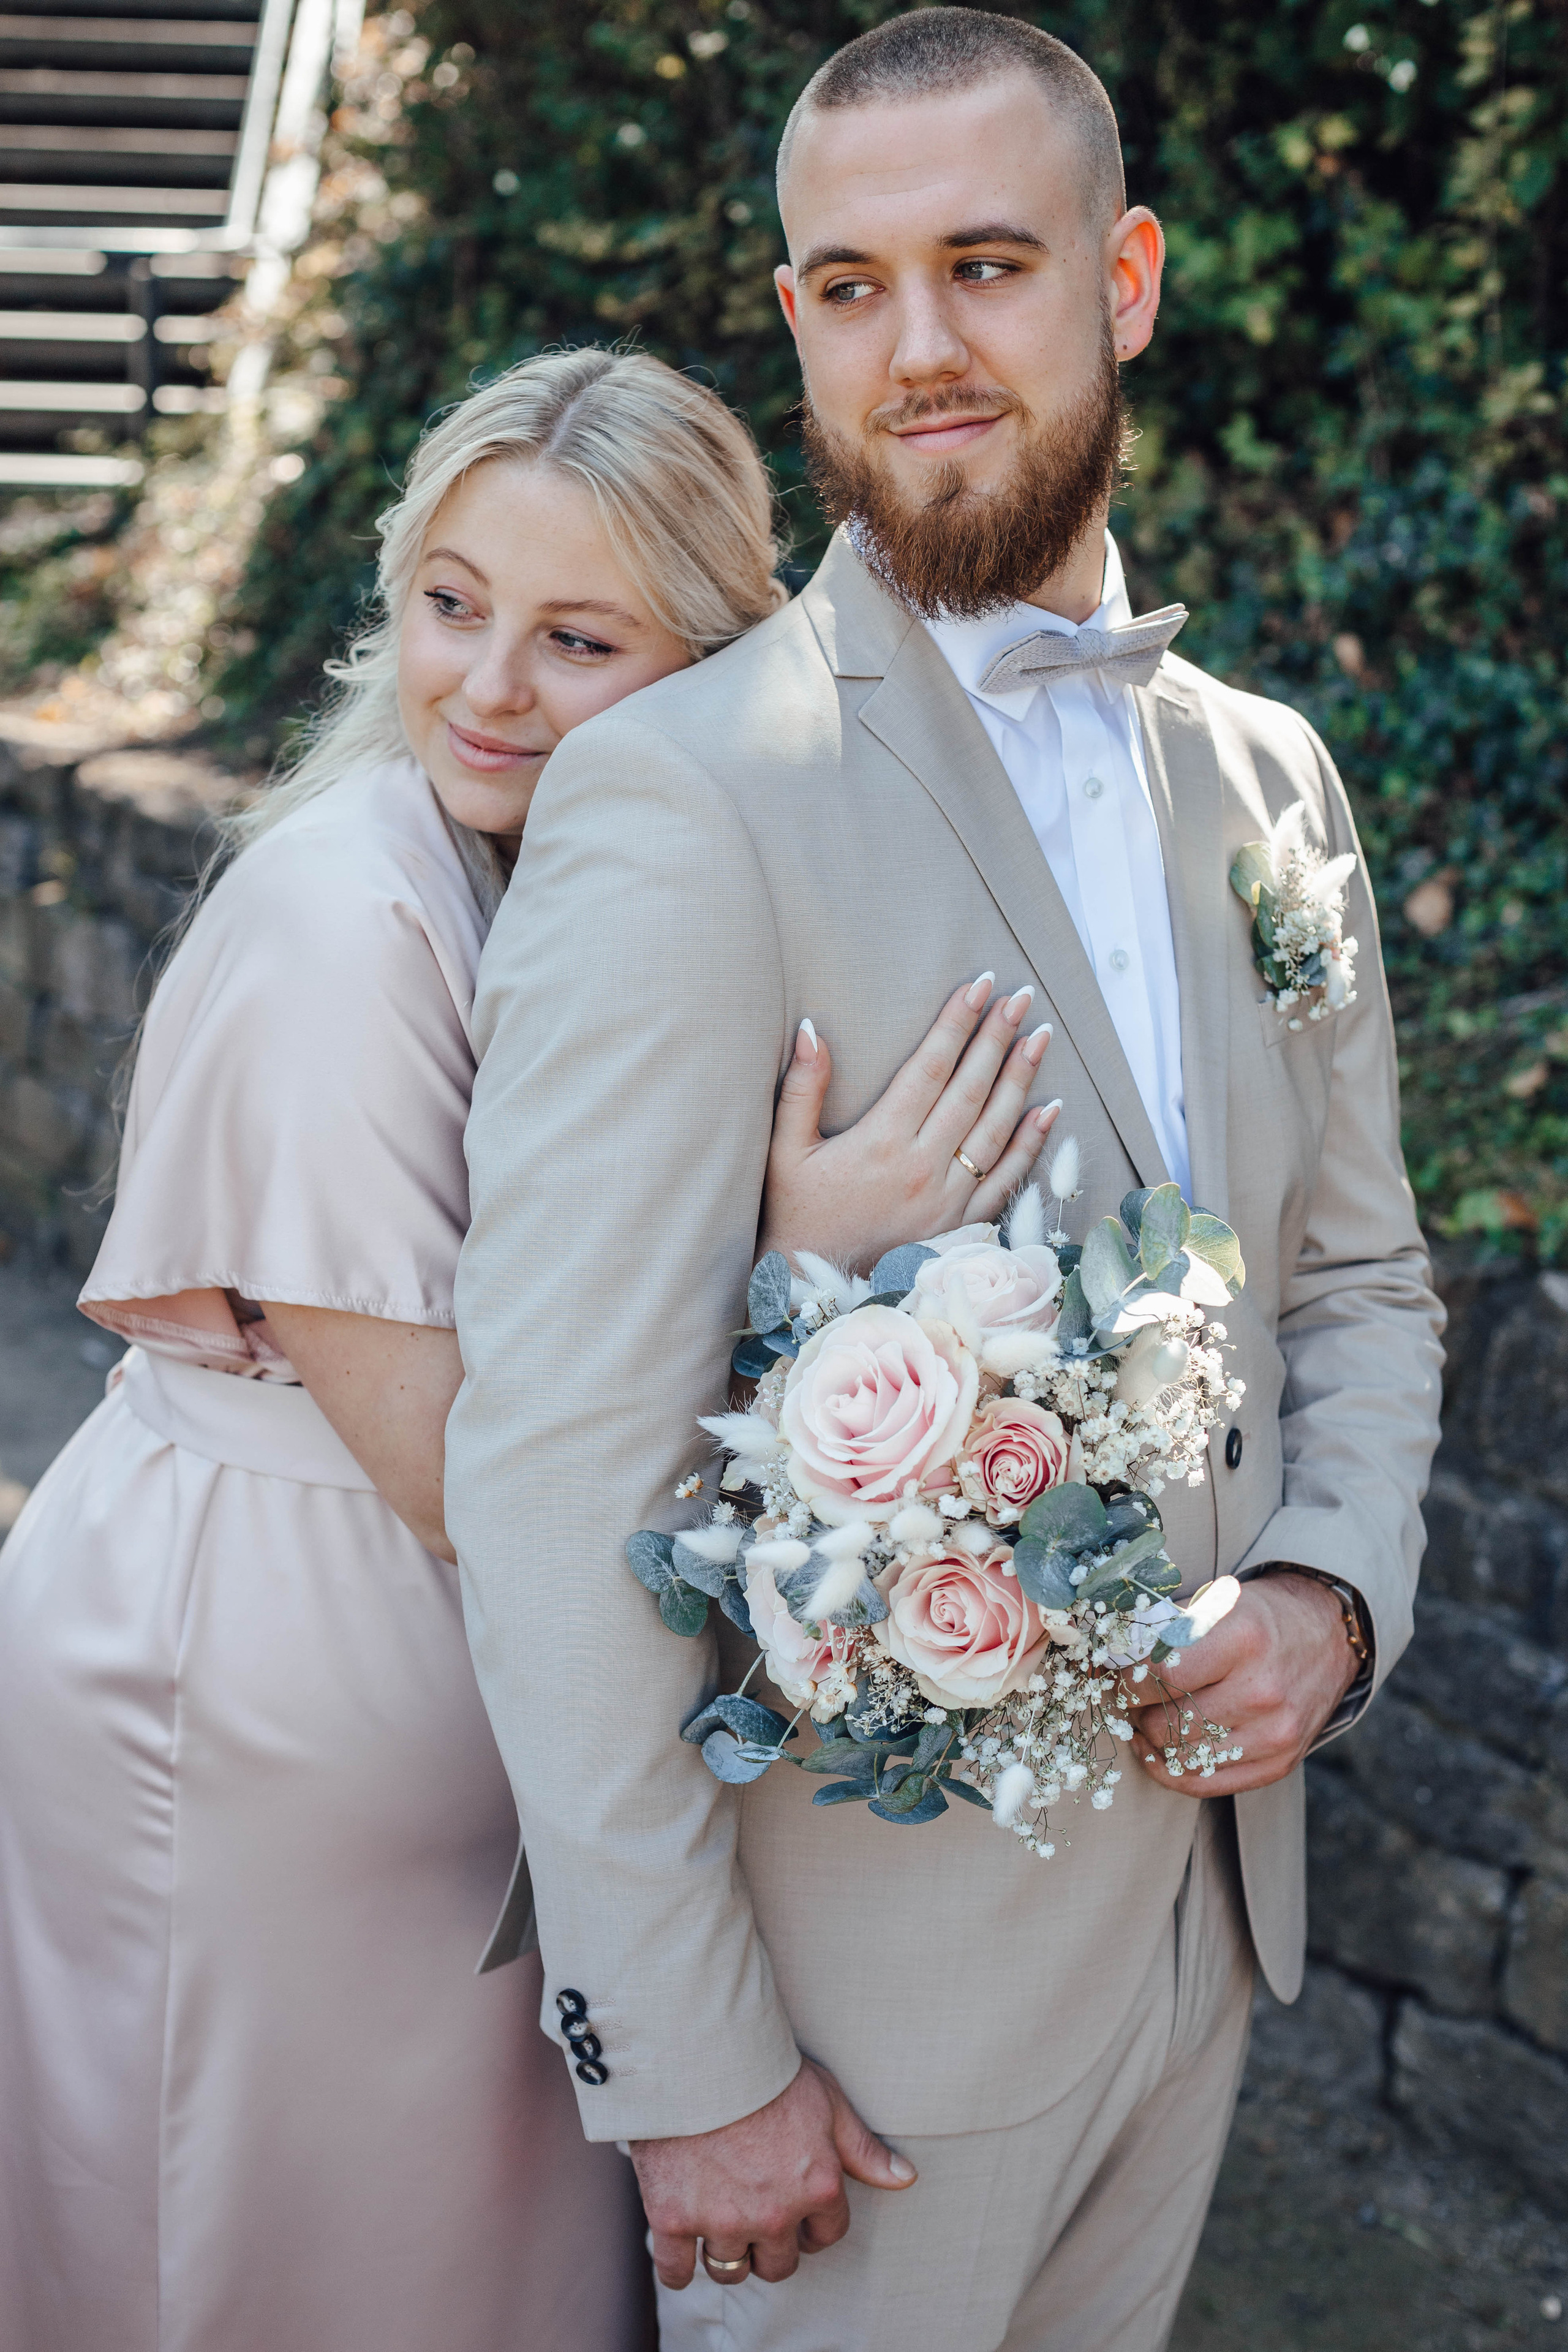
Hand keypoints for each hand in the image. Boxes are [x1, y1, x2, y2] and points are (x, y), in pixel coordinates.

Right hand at [631, 2056, 915, 2290]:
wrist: (699, 2050)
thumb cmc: (767, 2070)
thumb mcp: (828, 2102)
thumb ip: (863, 2148)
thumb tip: (905, 2178)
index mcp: (817, 2188)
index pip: (827, 2235)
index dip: (813, 2225)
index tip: (795, 2211)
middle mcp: (774, 2214)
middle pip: (778, 2265)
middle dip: (770, 2245)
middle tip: (754, 2212)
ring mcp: (721, 2220)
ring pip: (730, 2270)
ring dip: (727, 2252)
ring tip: (718, 2220)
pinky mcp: (672, 2218)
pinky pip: (676, 2272)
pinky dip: (677, 2266)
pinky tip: (680, 2247)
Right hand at [761, 973, 1057, 1271]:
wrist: (807, 1292)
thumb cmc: (793, 1215)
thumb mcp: (783, 1151)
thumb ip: (800, 1089)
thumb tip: (812, 1028)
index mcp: (880, 1143)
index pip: (930, 1067)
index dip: (956, 1023)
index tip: (979, 986)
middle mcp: (920, 1169)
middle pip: (970, 1090)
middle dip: (998, 1037)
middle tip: (1021, 996)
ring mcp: (946, 1200)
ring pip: (994, 1129)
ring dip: (1021, 1079)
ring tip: (1040, 1036)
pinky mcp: (959, 1227)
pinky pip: (1005, 1179)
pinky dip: (1030, 1144)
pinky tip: (1048, 1110)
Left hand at [1129, 1573, 1359, 1796]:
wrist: (1327, 1634)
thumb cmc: (1258, 1616)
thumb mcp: (1213, 1603)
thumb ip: (1161, 1626)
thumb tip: (1104, 1652)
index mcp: (1242, 1639)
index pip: (1160, 1675)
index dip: (1127, 1679)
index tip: (1117, 1674)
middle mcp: (1262, 1691)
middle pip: (1166, 1722)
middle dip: (1137, 1711)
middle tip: (1133, 1696)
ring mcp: (1274, 1734)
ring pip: (1181, 1758)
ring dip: (1152, 1741)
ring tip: (1148, 1717)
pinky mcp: (1279, 1764)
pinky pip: (1206, 1784)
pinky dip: (1172, 1771)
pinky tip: (1158, 1750)